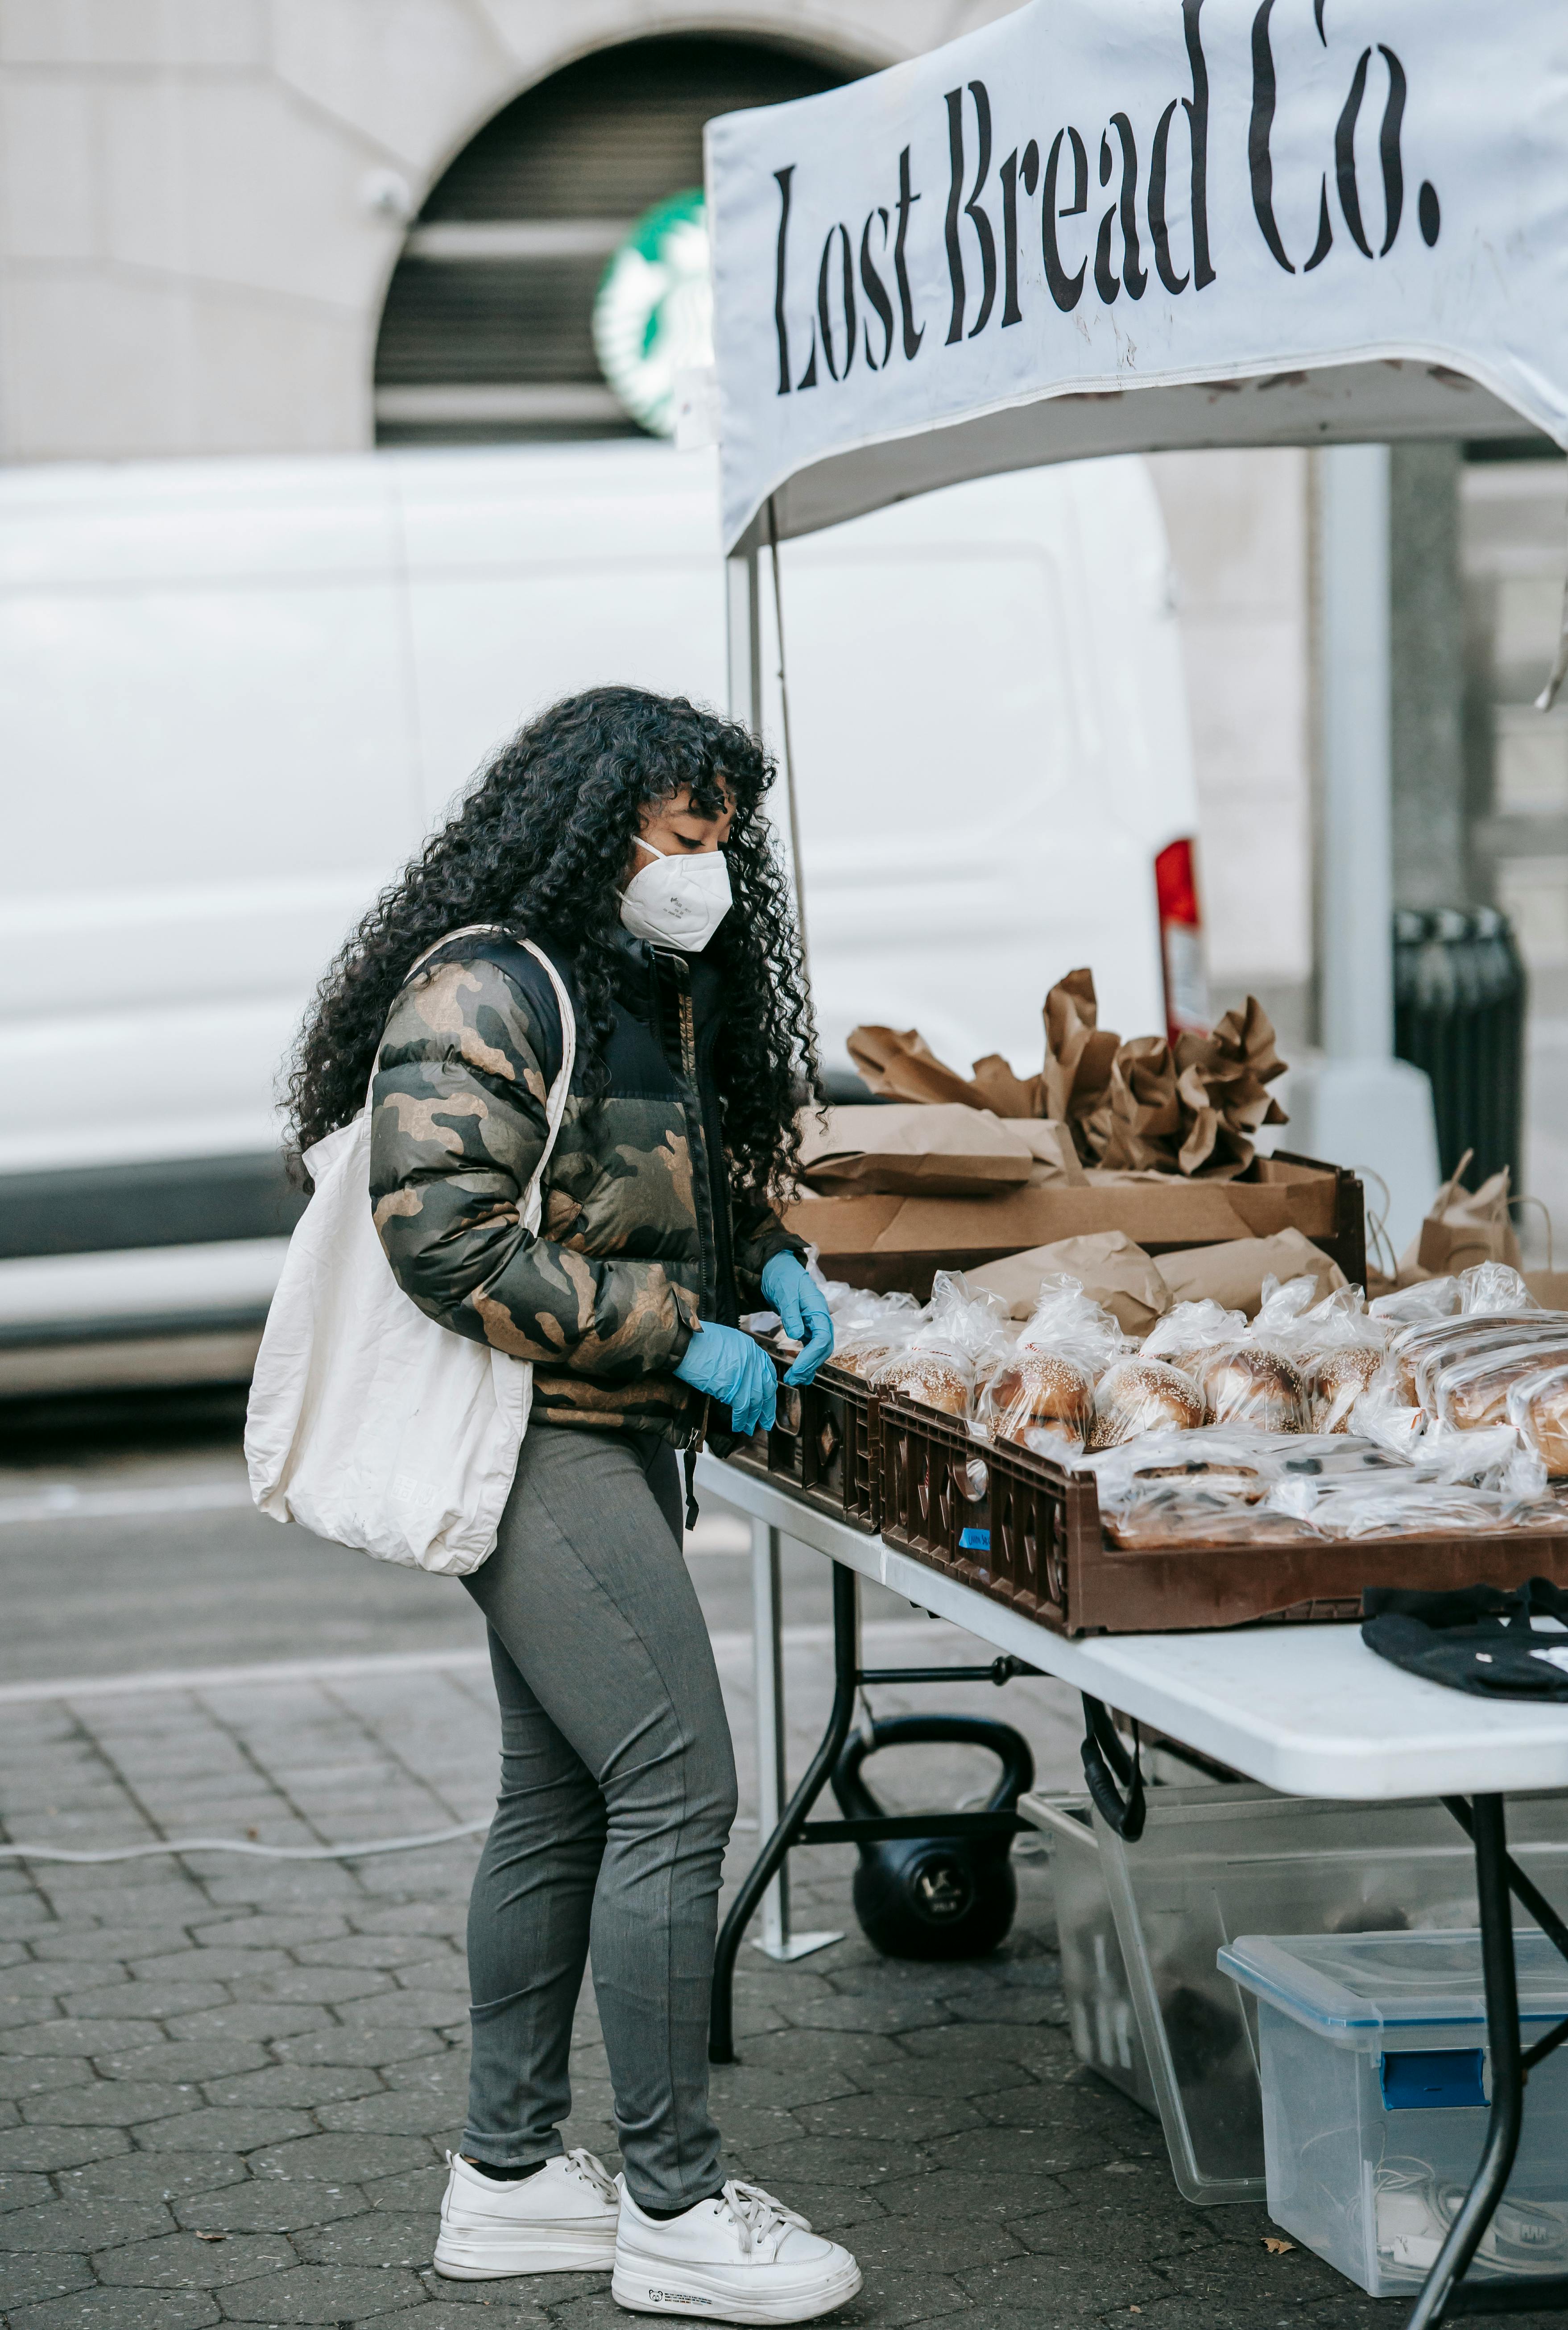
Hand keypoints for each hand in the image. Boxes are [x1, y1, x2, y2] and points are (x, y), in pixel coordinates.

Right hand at [673, 1321, 777, 1436]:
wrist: (685, 1344)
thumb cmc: (698, 1340)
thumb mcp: (727, 1340)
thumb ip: (738, 1356)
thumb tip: (739, 1372)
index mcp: (751, 1348)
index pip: (767, 1372)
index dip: (768, 1388)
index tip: (768, 1398)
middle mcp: (752, 1361)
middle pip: (766, 1389)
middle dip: (767, 1408)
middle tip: (766, 1420)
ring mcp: (745, 1374)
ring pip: (755, 1401)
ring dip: (753, 1417)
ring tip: (749, 1428)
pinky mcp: (733, 1388)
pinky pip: (742, 1408)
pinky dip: (740, 1419)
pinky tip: (738, 1426)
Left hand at [761, 1253, 834, 1384]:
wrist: (778, 1269)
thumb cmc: (783, 1277)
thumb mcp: (784, 1293)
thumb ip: (791, 1314)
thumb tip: (796, 1335)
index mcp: (818, 1309)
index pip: (823, 1339)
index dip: (811, 1356)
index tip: (797, 1368)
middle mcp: (820, 1318)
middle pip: (824, 1348)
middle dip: (810, 1365)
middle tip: (793, 1378)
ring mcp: (815, 1324)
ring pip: (819, 1350)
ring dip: (809, 1366)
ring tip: (794, 1379)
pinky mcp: (807, 1327)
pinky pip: (811, 1347)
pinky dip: (806, 1360)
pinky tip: (799, 1371)